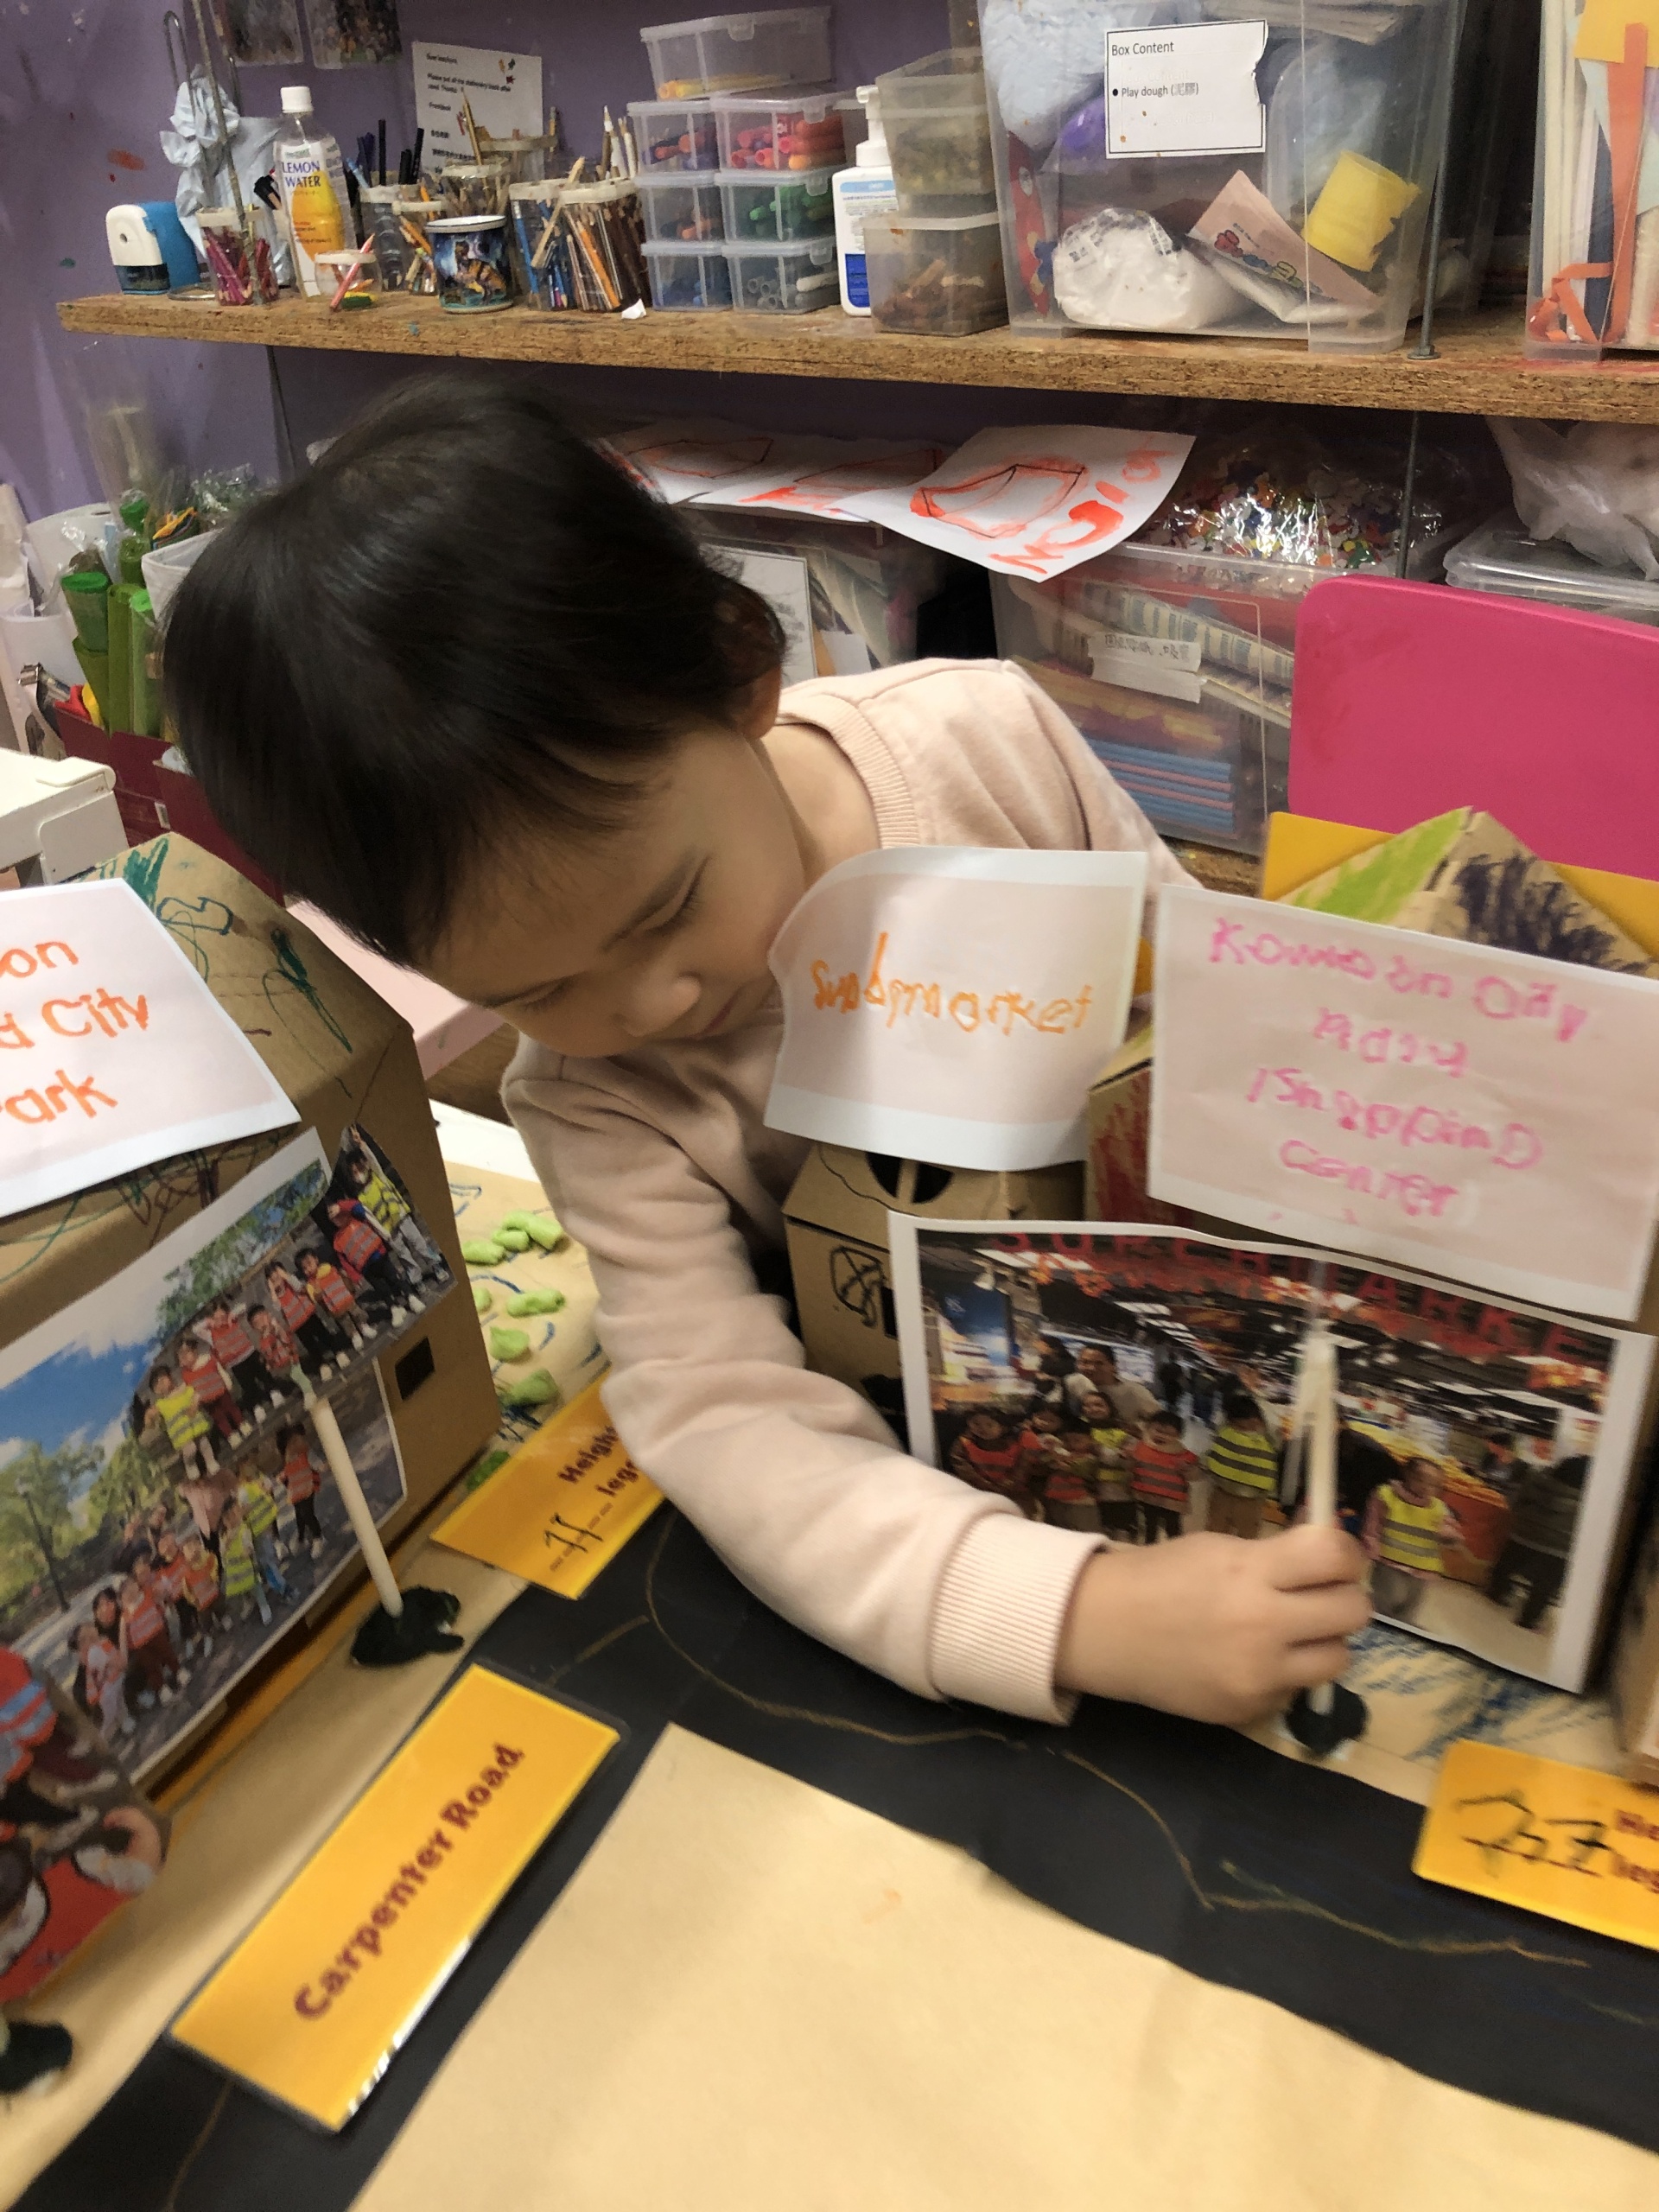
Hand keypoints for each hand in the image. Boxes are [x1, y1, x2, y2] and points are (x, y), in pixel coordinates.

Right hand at [1054, 1526, 1370, 1726]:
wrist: (1107, 1631)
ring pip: (1339, 1658)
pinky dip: (1284, 1672)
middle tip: (1320, 1595)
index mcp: (1250, 1571)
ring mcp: (1259, 1675)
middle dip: (1343, 1597)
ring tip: (1291, 1631)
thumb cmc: (1163, 1577)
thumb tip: (1334, 1560)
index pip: (1335, 1556)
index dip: (1348, 1553)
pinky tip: (1251, 1659)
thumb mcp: (1219, 1550)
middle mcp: (1261, 1625)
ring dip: (1323, 1641)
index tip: (1338, 1557)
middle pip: (1355, 1611)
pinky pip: (1296, 1688)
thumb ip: (1276, 1557)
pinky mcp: (1251, 1709)